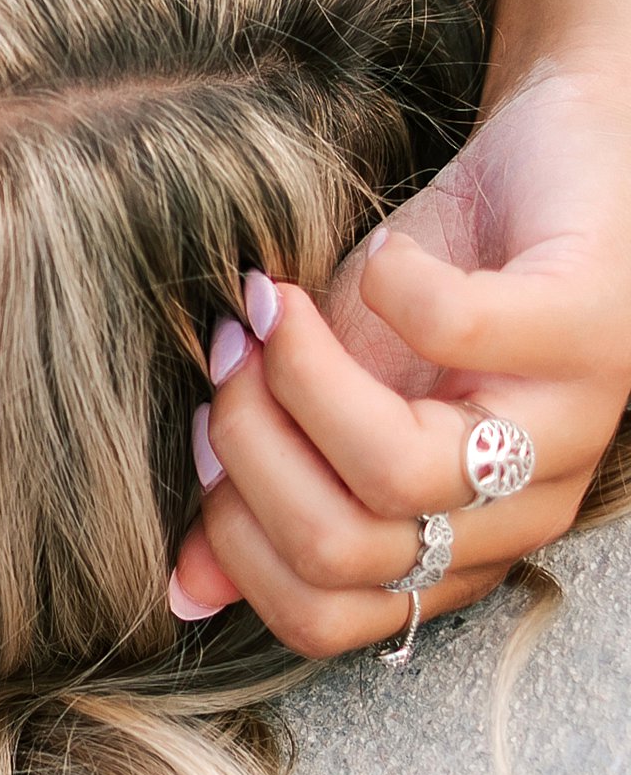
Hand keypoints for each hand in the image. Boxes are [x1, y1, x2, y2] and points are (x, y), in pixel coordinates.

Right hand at [169, 58, 630, 655]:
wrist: (561, 157)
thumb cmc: (438, 280)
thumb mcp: (331, 390)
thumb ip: (267, 483)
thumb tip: (184, 587)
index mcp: (458, 544)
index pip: (324, 617)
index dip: (231, 537)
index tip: (202, 435)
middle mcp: (521, 512)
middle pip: (341, 549)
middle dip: (245, 444)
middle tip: (233, 354)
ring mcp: (570, 427)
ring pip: (399, 472)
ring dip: (299, 377)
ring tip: (276, 307)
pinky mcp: (595, 331)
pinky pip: (456, 334)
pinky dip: (386, 285)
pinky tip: (383, 258)